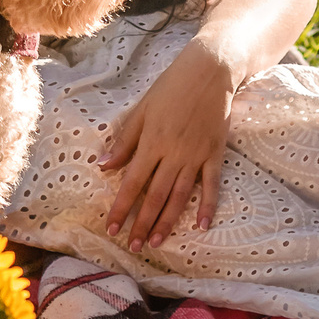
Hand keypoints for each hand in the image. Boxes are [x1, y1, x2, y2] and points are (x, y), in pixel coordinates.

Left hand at [98, 40, 238, 249]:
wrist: (209, 72)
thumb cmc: (170, 88)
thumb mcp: (142, 110)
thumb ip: (124, 140)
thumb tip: (103, 166)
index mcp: (152, 142)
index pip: (132, 183)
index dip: (121, 208)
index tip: (111, 228)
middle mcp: (173, 154)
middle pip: (155, 196)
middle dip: (142, 223)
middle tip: (133, 246)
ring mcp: (196, 156)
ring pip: (180, 196)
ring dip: (168, 221)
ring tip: (157, 242)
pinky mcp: (215, 154)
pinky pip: (211, 185)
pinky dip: (207, 206)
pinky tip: (201, 226)